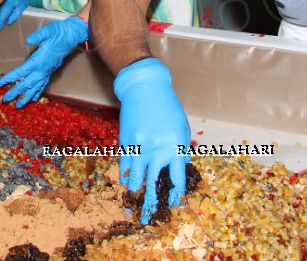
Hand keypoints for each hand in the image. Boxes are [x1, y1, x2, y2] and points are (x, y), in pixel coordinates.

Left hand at [0, 16, 86, 106]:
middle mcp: (43, 69)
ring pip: (36, 87)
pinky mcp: (51, 71)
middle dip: (16, 92)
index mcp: (40, 60)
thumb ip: (38, 36)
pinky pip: (43, 84)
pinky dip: (37, 92)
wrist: (72, 35)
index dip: (11, 77)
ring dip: (26, 97)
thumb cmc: (59, 32)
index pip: (22, 71)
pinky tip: (33, 98)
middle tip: (5, 99)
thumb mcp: (48, 30)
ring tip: (18, 105)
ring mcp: (48, 71)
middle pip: (27, 83)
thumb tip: (28, 40)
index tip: (1, 82)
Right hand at [114, 58, 189, 224]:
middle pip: (154, 183)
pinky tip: (125, 185)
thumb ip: (181, 148)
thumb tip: (181, 165)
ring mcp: (140, 146)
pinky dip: (125, 176)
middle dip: (152, 202)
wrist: (145, 89)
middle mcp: (157, 150)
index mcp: (175, 147)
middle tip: (149, 217)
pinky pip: (125, 164)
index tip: (173, 203)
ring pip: (136, 177)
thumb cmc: (168, 107)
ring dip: (135, 192)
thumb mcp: (182, 127)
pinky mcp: (127, 142)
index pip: (177, 178)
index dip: (175, 193)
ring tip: (133, 205)